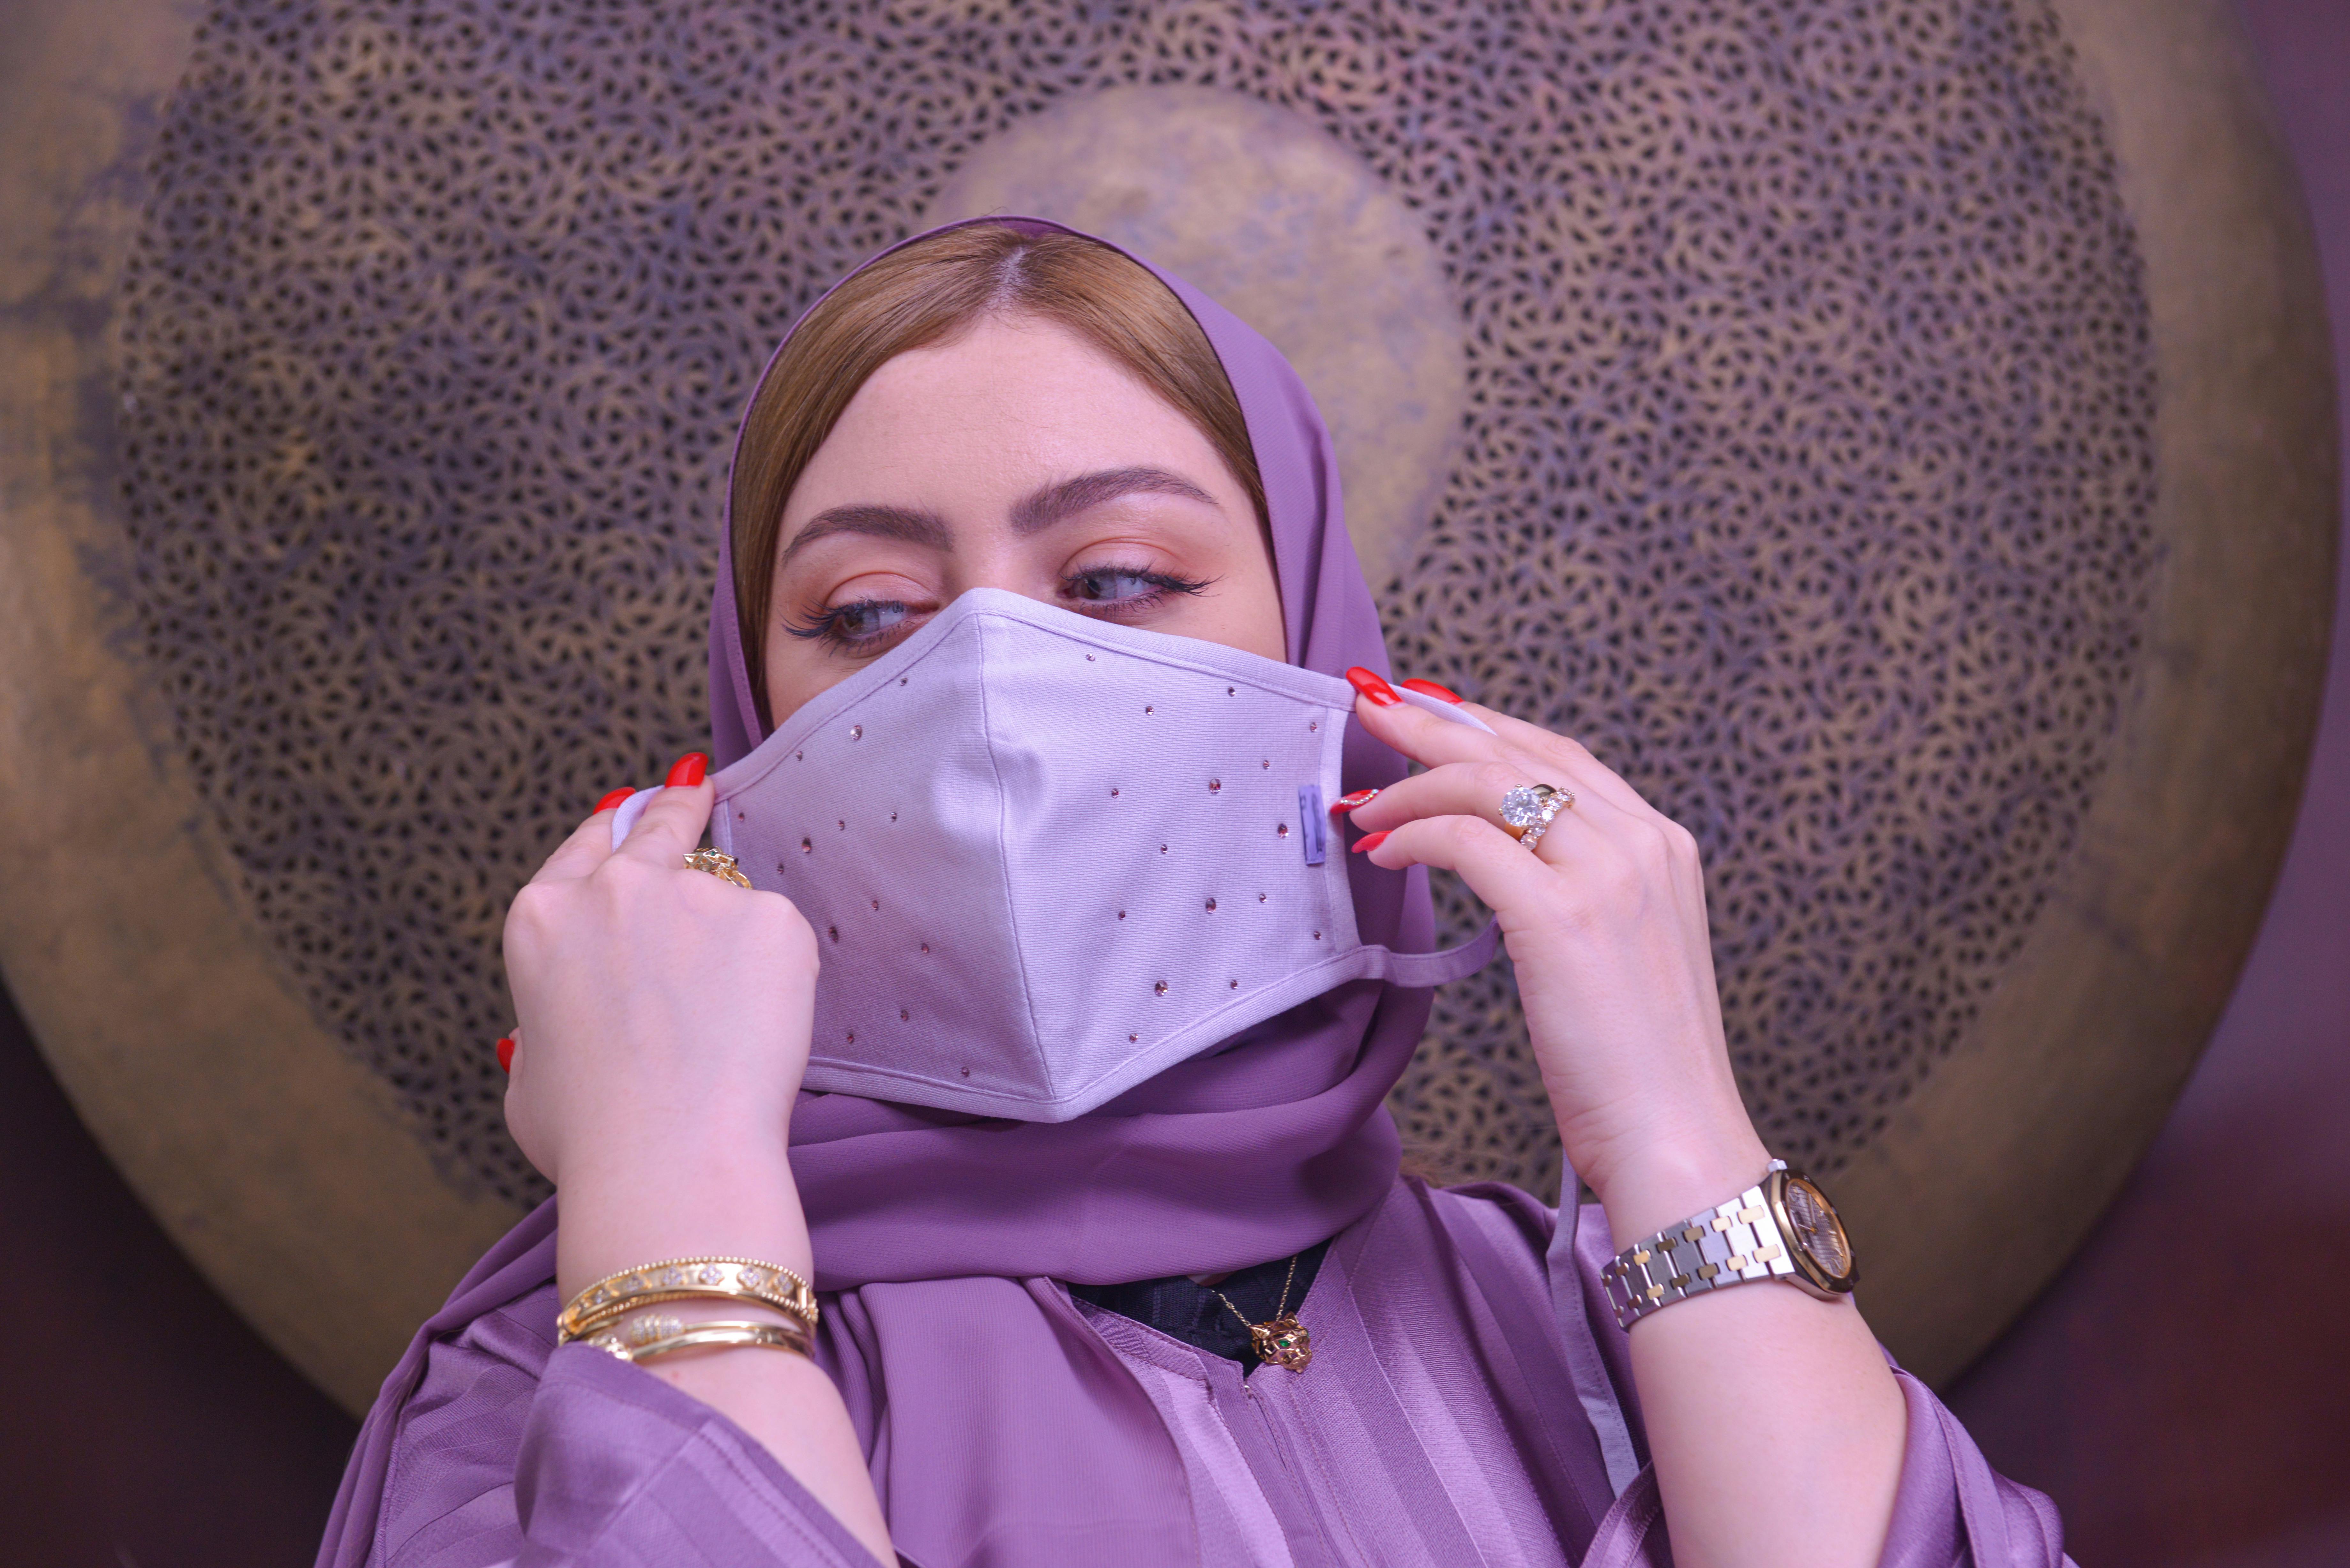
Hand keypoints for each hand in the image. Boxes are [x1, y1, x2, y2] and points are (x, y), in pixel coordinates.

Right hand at [500, 756, 820, 1191]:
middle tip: (694, 788)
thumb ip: (541, 1032)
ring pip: (728, 902)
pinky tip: (761, 1031)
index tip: (636, 808)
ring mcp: (699, 897)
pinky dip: (779, 977)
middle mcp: (616, 890)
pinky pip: (779, 938)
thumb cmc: (593, 1138)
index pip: (586, 845)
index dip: (613, 827)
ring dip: (733, 945)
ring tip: (731, 1025)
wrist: (671, 1160)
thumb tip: (549, 1033)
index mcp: (545, 919)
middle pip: (659, 826)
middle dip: (676, 808)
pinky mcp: (772, 919)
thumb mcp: (529, 1081)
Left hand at [1340, 674, 1767, 1238]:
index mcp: (1661, 844)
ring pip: (1486, 783)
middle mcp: (1641, 842)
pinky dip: (1415, 837)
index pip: (1559, 754)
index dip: (1484, 726)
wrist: (1677, 1136)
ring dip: (1413, 785)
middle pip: (1518, 750)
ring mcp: (1607, 874)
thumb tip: (1500, 852)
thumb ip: (1579, 888)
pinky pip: (1467, 840)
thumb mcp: (1623, 947)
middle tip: (1373, 711)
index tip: (1426, 712)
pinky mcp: (1562, 916)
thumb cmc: (1638, 1062)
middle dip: (1435, 724)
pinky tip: (1385, 851)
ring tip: (1365, 804)